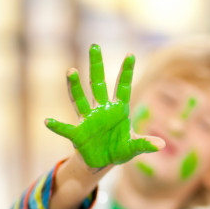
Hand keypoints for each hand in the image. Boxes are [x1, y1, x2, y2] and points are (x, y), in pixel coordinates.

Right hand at [45, 44, 163, 168]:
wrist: (102, 162)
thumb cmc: (119, 150)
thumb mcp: (134, 147)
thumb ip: (145, 143)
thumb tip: (161, 145)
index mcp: (118, 109)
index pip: (123, 86)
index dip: (127, 72)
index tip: (131, 54)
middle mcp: (101, 109)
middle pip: (98, 84)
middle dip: (96, 66)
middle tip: (94, 46)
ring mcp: (88, 119)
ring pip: (79, 99)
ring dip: (75, 86)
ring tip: (71, 71)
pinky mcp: (77, 134)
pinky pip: (66, 129)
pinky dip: (57, 126)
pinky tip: (47, 121)